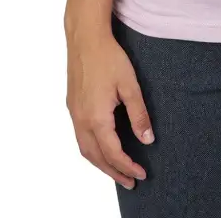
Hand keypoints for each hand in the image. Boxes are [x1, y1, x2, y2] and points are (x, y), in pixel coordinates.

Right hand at [66, 26, 154, 190]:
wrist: (85, 38)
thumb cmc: (108, 58)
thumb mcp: (129, 85)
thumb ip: (139, 114)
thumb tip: (148, 139)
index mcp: (96, 118)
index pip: (113, 153)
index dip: (128, 166)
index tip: (141, 174)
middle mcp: (81, 120)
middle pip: (96, 158)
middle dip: (113, 172)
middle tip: (130, 182)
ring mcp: (74, 114)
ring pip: (85, 150)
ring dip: (101, 164)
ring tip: (117, 171)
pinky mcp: (72, 106)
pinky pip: (80, 137)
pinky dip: (92, 150)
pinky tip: (102, 147)